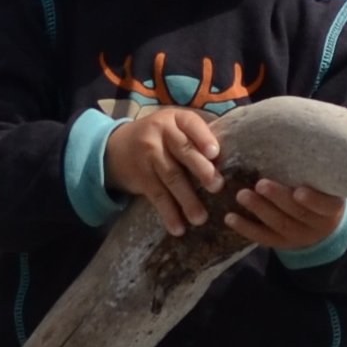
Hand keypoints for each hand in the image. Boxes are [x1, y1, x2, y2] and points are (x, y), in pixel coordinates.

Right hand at [103, 103, 229, 230]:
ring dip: (187, 200)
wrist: (115, 147)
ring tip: (201, 218)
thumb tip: (231, 158)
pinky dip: (168, 213)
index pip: (191, 124)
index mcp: (176, 119)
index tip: (215, 153)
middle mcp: (161, 133)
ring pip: (171, 177)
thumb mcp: (175, 127)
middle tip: (217, 186)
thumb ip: (198, 137)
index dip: (203, 138)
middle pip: (183, 151)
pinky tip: (178, 228)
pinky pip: (157, 196)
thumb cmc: (160, 138)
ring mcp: (149, 155)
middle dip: (201, 169)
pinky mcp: (141, 177)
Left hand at [227, 178, 346, 254]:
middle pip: (298, 213)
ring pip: (280, 225)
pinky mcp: (282, 243)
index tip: (298, 191)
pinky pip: (264, 238)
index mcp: (332, 206)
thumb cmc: (320, 189)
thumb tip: (289, 132)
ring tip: (241, 195)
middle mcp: (318, 224)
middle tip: (260, 184)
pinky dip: (246, 228)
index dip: (313, 200)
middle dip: (278, 198)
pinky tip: (230, 218)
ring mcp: (300, 236)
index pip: (327, 205)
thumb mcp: (325, 181)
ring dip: (259, 210)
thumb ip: (313, 167)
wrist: (321, 223)